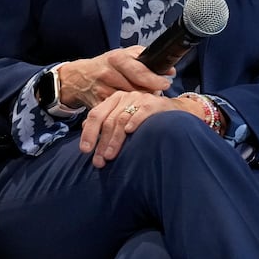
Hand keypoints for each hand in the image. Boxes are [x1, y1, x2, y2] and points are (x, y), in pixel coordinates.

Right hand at [56, 46, 173, 109]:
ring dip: (139, 104)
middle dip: (148, 94)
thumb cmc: (107, 65)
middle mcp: (108, 74)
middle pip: (136, 89)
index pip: (139, 71)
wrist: (78, 77)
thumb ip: (146, 59)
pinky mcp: (97, 105)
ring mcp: (101, 91)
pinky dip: (127, 113)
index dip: (154, 80)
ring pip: (128, 102)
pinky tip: (131, 110)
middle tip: (156, 95)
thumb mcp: (123, 55)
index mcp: (116, 59)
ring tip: (144, 102)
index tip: (165, 84)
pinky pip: (117, 112)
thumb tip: (169, 70)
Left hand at [79, 90, 206, 167]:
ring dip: (114, 140)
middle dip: (101, 143)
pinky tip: (130, 132)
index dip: (88, 133)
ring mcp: (139, 98)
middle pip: (107, 121)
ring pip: (121, 120)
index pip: (95, 115)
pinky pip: (142, 111)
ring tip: (109, 156)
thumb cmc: (144, 118)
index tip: (85, 151)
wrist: (173, 111)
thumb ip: (105, 121)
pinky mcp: (154, 103)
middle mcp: (124, 97)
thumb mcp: (123, 118)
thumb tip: (84, 128)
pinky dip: (135, 121)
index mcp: (113, 100)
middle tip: (98, 161)